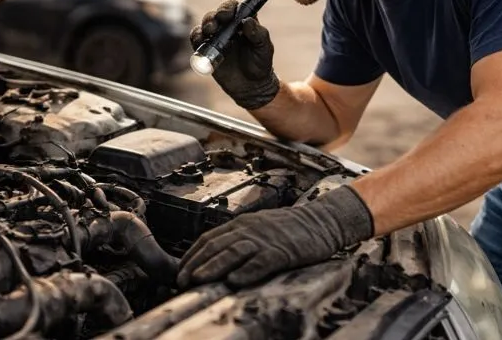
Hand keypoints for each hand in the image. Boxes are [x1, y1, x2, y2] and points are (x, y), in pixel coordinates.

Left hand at [177, 185, 374, 287]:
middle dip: (196, 263)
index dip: (192, 255)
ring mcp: (265, 239)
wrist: (321, 220)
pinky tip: (234, 281)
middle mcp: (249, 229)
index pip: (208, 238)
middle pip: (216, 246)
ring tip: (198, 280)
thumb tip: (215, 258)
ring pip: (232, 252)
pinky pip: (261, 262)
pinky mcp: (282, 251)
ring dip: (213, 267)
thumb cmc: (290, 228)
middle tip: (181, 280)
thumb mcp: (259, 228)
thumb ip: (239, 240)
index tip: (179, 271)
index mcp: (241, 224)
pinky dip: (246, 271)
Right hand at [190, 0, 279, 109]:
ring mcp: (217, 36)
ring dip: (207, 22)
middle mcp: (230, 26)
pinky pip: (197, 38)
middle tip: (222, 17)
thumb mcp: (264, 49)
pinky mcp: (206, 48)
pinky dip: (197, 36)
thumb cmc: (260, 64)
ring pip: (207, 22)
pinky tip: (202, 39)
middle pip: (221, 11)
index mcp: (245, 22)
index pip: (241, 5)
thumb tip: (248, 21)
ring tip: (211, 29)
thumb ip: (258, 34)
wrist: (250, 87)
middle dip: (221, 11)